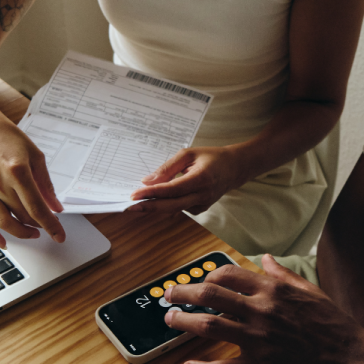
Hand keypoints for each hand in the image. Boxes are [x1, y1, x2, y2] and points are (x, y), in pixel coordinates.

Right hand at [0, 109, 64, 247]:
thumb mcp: (34, 154)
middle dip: (38, 225)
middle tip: (48, 227)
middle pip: (22, 215)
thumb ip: (45, 183)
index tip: (60, 236)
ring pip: (4, 221)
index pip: (37, 207)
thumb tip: (55, 206)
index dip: (51, 225)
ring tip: (32, 233)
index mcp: (18, 171)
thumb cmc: (4, 135)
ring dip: (20, 232)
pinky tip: (2, 242)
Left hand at [128, 146, 247, 214]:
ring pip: (173, 209)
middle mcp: (202, 195)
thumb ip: (168, 168)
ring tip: (136, 202)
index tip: (134, 195)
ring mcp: (202, 205)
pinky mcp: (199, 209)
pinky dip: (165, 204)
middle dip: (148, 207)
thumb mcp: (188, 154)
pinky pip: (178, 208)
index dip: (152, 193)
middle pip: (171, 206)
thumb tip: (148, 181)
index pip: (172, 190)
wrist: (234, 168)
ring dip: (154, 206)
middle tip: (128, 206)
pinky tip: (155, 199)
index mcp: (201, 179)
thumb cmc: (211, 157)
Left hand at [164, 254, 363, 363]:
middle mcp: (261, 310)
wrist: (352, 359)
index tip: (197, 281)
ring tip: (170, 321)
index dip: (206, 276)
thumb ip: (283, 275)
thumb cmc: (334, 325)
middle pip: (210, 295)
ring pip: (209, 325)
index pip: (228, 275)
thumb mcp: (310, 291)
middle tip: (169, 296)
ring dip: (183, 322)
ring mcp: (258, 338)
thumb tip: (265, 259)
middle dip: (183, 293)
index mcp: (272, 290)